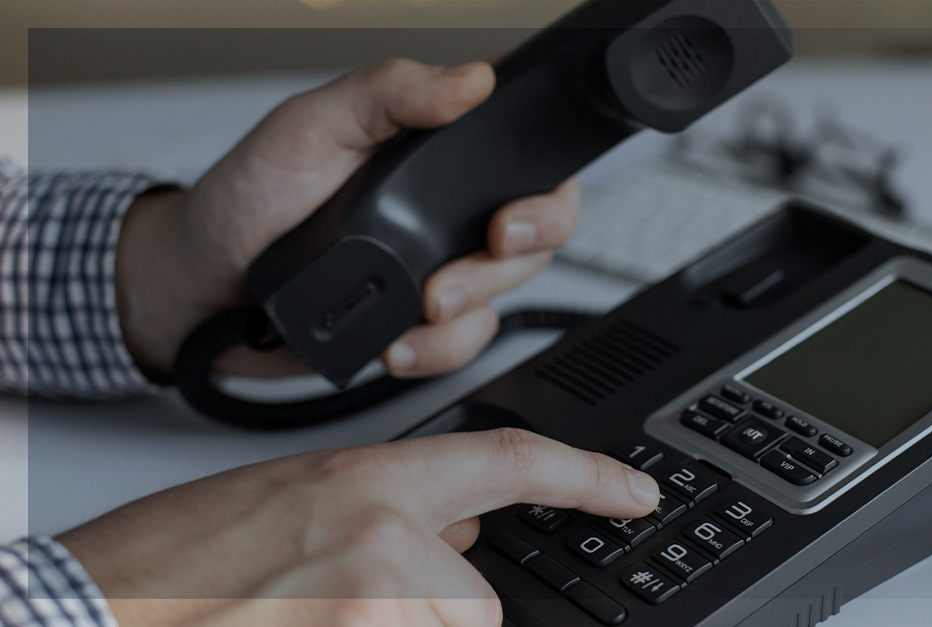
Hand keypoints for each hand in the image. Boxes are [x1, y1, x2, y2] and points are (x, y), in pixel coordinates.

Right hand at [57, 428, 659, 626]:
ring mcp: (379, 601)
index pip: (510, 459)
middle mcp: (385, 536)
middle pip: (473, 599)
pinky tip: (307, 626)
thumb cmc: (165, 564)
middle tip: (336, 608)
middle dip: (429, 616)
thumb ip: (384, 508)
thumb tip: (466, 521)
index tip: (635, 492)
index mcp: (365, 481)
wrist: (86, 611)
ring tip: (310, 618)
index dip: (586, 476)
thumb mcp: (286, 506)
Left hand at [115, 59, 580, 379]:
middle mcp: (445, 211)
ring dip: (470, 311)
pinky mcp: (417, 324)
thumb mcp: (310, 126)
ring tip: (419, 311)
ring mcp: (435, 269)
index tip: (510, 215)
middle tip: (468, 267)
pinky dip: (437, 353)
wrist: (201, 292)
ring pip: (502, 298)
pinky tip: (399, 345)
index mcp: (431, 152)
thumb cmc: (248, 199)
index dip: (543, 191)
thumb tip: (468, 79)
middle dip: (507, 262)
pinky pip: (461, 346)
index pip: (523, 160)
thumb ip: (387, 94)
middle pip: (532, 238)